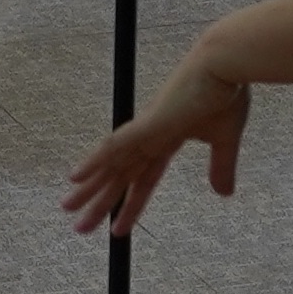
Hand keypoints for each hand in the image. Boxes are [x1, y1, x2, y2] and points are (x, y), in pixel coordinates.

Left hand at [62, 54, 252, 237]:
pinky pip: (115, 145)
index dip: (129, 206)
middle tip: (77, 227)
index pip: (142, 180)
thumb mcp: (225, 141)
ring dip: (90, 189)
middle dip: (99, 203)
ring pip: (111, 165)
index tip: (116, 230)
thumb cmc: (225, 94)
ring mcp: (146, 129)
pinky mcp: (149, 123)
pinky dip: (95, 161)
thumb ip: (221, 167)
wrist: (225, 63)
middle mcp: (149, 137)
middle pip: (119, 177)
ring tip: (67, 209)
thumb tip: (223, 194)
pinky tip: (74, 176)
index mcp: (165, 140)